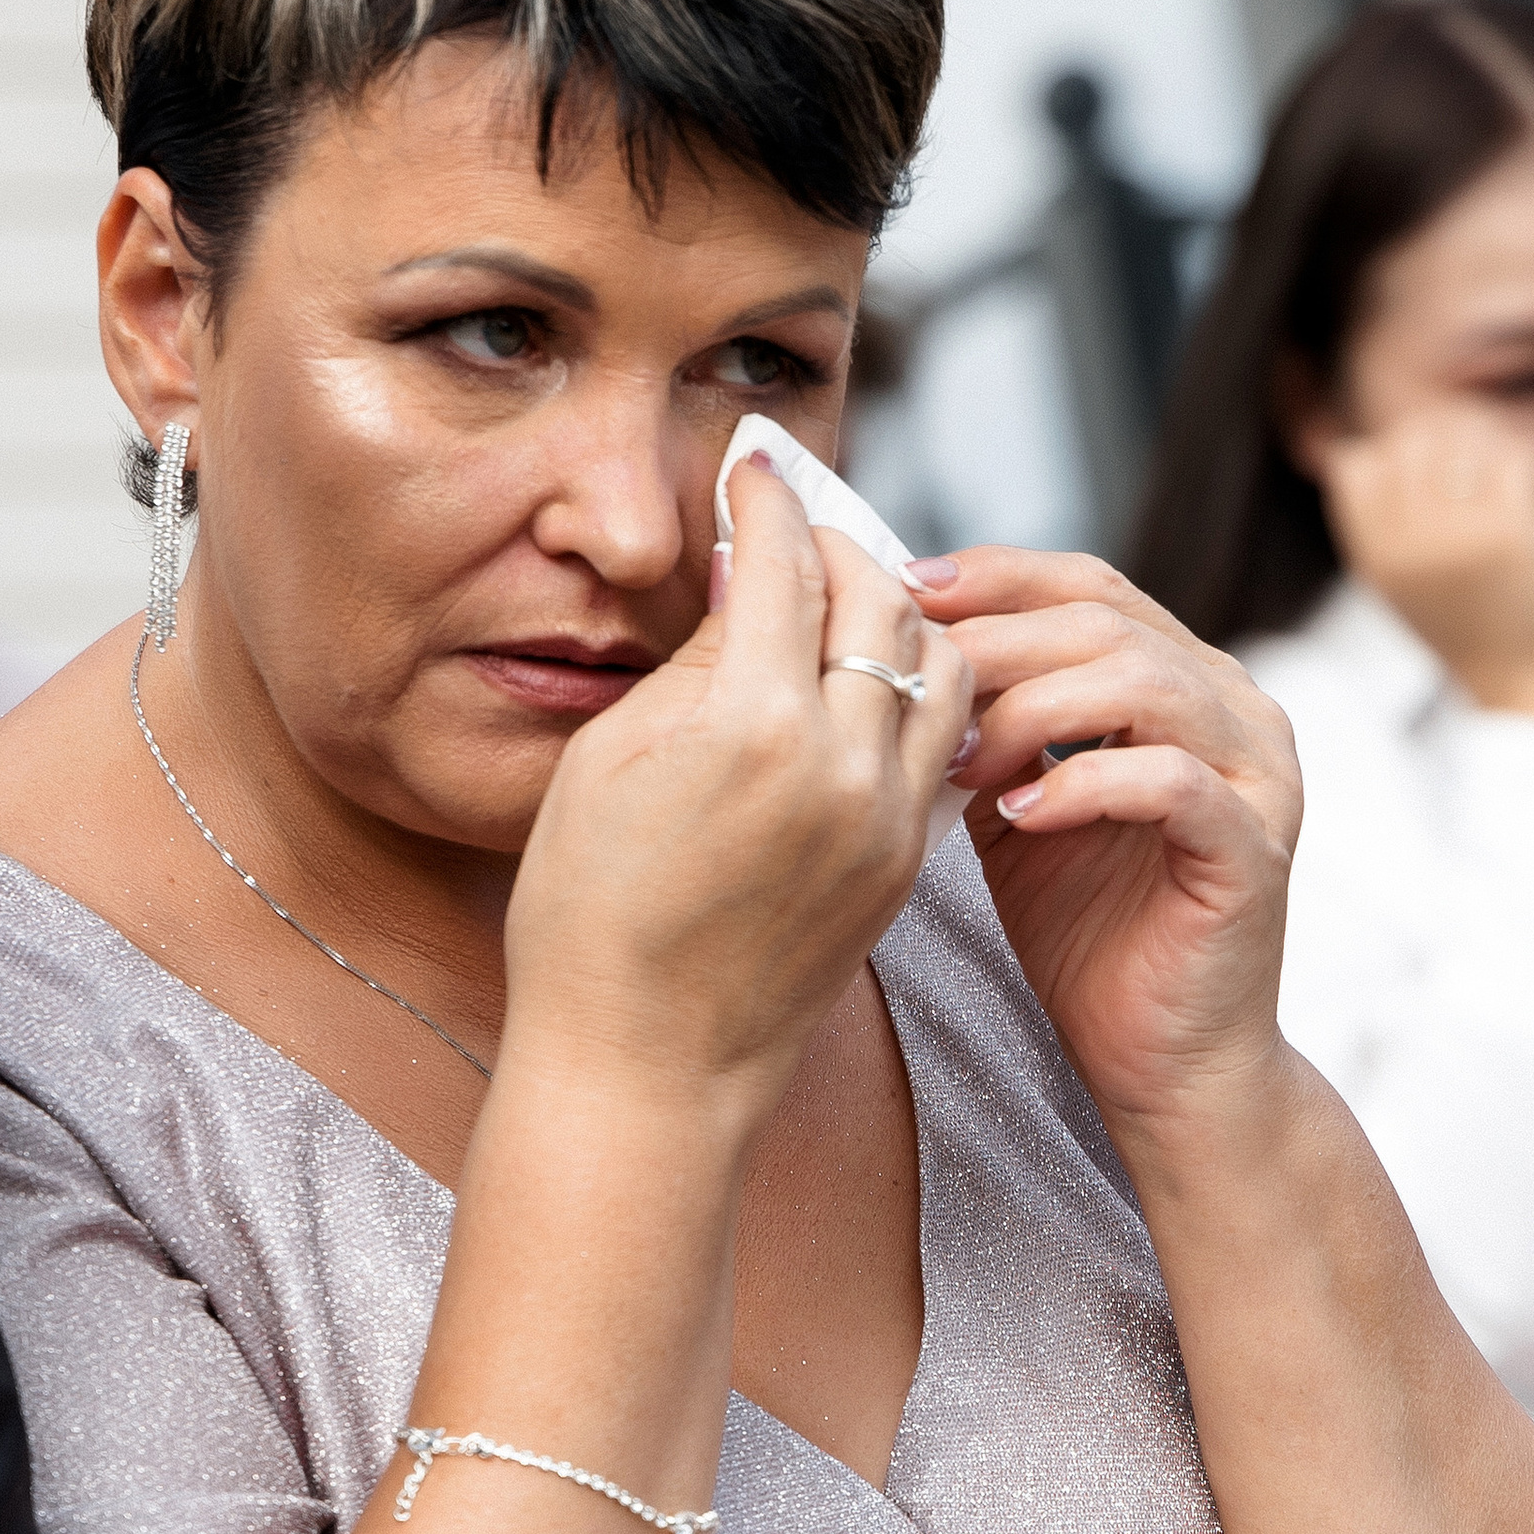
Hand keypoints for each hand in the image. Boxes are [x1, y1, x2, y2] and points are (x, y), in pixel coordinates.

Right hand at [501, 455, 972, 1125]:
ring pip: (939, 663)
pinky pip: (942, 739)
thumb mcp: (610, 760)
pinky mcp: (909, 861)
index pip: (786, 560)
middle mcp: (842, 762)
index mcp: (753, 723)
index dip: (767, 499)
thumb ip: (694, 657)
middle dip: (840, 543)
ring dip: (898, 614)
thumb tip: (745, 577)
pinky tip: (871, 684)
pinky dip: (919, 690)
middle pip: (880, 595)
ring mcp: (890, 816)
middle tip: (799, 527)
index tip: (753, 469)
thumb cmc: (591, 916)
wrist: (645, 1063)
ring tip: (845, 603)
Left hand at [934, 547, 1300, 1132]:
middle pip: (1110, 621)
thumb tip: (900, 655)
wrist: (1163, 1062)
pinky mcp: (1254, 850)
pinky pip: (1173, 782)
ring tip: (960, 756)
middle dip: (998, 642)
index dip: (996, 578)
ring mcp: (1257, 776)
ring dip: (1033, 709)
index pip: (1090, 587)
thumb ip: (988, 730)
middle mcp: (1236, 710)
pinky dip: (1084, 787)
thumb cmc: (1091, 938)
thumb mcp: (1017, 810)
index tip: (903, 593)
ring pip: (1146, 683)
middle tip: (917, 677)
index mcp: (1185, 684)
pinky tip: (1018, 815)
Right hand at [1315, 405, 1533, 726]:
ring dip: (1489, 450)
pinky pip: (1513, 460)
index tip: (1431, 483)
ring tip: (1505, 480)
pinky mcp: (1513, 536)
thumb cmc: (1474, 632)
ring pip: (1461, 441)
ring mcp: (1458, 541)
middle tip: (1479, 475)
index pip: (1353, 465)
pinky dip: (1529, 469)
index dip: (1391, 457)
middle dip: (1445, 443)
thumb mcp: (1404, 583)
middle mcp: (1408, 550)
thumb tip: (1344, 450)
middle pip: (1409, 442)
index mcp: (1375, 562)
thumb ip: (1379, 526)